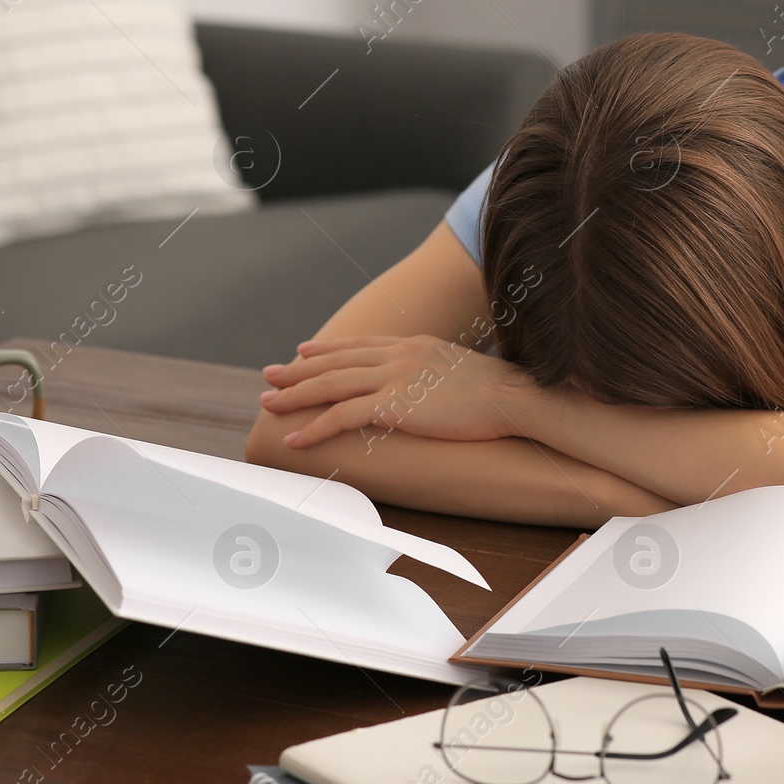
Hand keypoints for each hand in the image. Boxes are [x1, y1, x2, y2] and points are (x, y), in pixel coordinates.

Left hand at [259, 335, 534, 448]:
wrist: (514, 396)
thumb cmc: (498, 392)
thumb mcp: (460, 371)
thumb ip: (436, 373)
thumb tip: (432, 387)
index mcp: (413, 345)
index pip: (359, 344)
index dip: (327, 349)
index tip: (303, 351)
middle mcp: (397, 355)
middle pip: (335, 361)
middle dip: (297, 370)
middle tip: (269, 376)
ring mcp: (394, 377)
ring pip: (330, 384)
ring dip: (294, 395)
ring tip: (268, 404)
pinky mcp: (394, 405)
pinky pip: (343, 416)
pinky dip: (315, 428)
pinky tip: (297, 439)